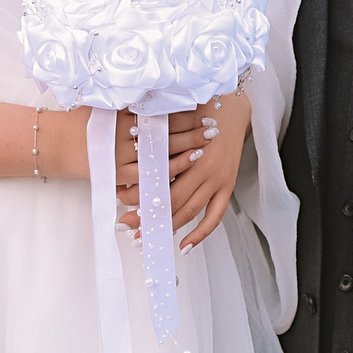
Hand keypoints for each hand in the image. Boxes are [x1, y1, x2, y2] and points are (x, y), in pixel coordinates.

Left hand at [114, 91, 252, 249]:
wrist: (234, 106)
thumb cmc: (200, 108)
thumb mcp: (175, 117)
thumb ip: (156, 136)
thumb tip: (129, 155)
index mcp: (187, 150)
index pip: (158, 179)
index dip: (137, 192)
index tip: (118, 199)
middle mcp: (203, 168)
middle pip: (170, 200)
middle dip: (145, 215)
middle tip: (124, 225)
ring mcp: (217, 180)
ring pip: (189, 211)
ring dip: (166, 227)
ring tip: (145, 238)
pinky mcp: (228, 186)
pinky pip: (215, 216)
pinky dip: (200, 233)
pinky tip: (184, 246)